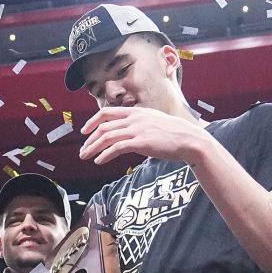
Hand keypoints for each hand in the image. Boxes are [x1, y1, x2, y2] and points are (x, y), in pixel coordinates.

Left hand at [78, 106, 211, 167]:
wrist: (189, 139)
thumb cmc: (174, 133)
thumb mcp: (154, 121)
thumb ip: (140, 124)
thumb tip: (130, 132)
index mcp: (136, 112)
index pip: (107, 112)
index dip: (92, 121)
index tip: (85, 131)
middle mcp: (134, 118)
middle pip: (103, 126)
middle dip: (89, 139)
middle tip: (82, 150)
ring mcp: (137, 130)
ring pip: (107, 137)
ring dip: (93, 148)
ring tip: (86, 157)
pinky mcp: (141, 142)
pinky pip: (116, 148)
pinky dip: (104, 155)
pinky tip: (99, 161)